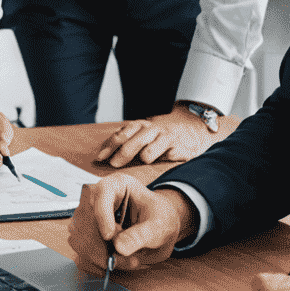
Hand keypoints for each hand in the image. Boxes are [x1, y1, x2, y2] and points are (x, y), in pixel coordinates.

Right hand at [68, 174, 197, 273]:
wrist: (160, 231)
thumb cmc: (160, 220)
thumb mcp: (159, 226)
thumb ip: (141, 235)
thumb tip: (119, 247)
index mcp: (117, 184)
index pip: (101, 192)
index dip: (102, 215)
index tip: (109, 236)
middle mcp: (98, 197)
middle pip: (85, 216)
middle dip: (100, 243)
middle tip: (122, 259)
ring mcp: (90, 215)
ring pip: (79, 234)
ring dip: (99, 254)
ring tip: (125, 261)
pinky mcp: (87, 233)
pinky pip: (81, 248)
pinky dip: (95, 261)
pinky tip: (115, 263)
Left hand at [96, 106, 216, 167]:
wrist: (190, 130)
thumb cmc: (159, 137)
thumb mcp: (142, 135)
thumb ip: (126, 141)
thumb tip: (103, 156)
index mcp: (139, 126)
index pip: (121, 134)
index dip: (109, 146)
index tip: (100, 158)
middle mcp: (151, 129)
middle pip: (133, 140)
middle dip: (122, 153)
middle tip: (113, 164)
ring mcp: (164, 137)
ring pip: (148, 148)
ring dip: (141, 156)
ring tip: (137, 162)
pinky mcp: (176, 147)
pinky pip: (164, 155)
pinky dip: (158, 159)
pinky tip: (154, 163)